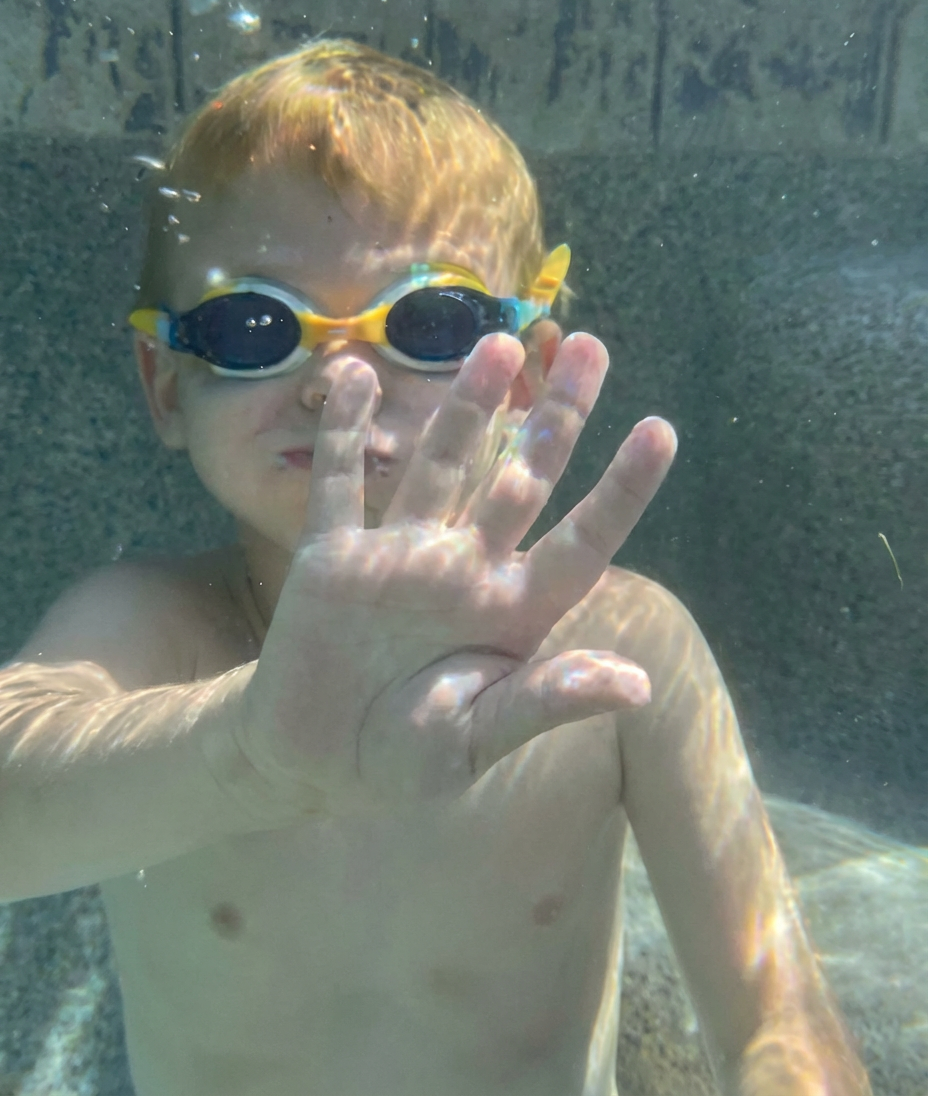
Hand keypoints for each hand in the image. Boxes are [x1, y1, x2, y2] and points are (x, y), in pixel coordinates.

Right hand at [237, 332, 676, 811]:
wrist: (312, 761)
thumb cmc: (403, 760)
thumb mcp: (475, 742)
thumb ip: (544, 703)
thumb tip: (636, 683)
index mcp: (510, 612)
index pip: (580, 541)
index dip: (621, 489)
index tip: (660, 429)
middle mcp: (464, 568)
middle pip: (522, 476)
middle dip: (556, 416)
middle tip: (590, 346)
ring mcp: (398, 554)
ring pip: (442, 463)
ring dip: (469, 406)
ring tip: (499, 344)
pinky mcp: (333, 555)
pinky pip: (340, 483)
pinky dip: (346, 434)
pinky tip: (352, 375)